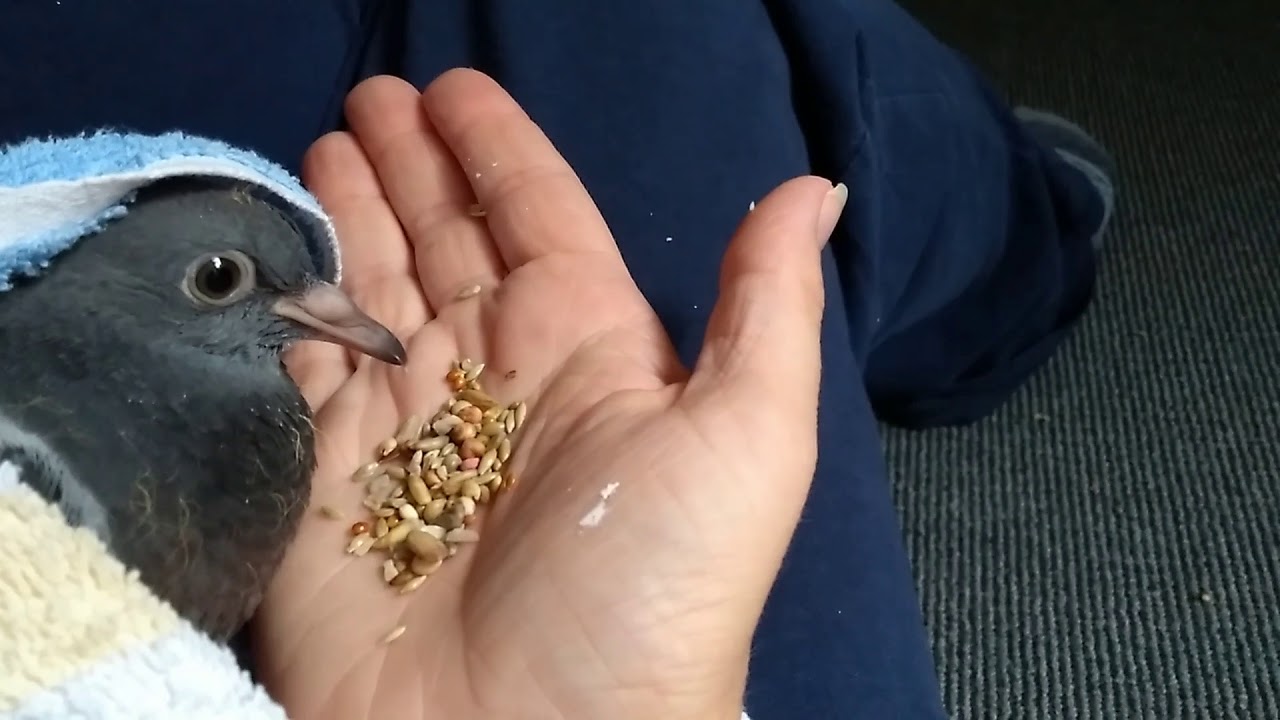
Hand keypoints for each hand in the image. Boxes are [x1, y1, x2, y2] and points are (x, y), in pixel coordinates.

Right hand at [254, 69, 844, 719]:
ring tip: (327, 144)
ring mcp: (410, 426)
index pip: (538, 218)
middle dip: (414, 168)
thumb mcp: (747, 440)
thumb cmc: (652, 590)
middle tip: (373, 96)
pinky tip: (289, 252)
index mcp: (591, 351)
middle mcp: (498, 378)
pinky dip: (299, 306)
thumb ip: (766, 308)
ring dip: (355, 217)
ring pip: (379, 290)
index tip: (454, 92)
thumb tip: (811, 191)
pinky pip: (311, 364)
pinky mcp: (331, 474)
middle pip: (450, 241)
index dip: (497, 152)